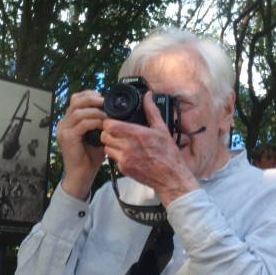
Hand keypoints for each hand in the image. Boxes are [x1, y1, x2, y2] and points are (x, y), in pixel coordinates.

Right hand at [56, 90, 106, 199]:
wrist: (81, 176)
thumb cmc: (90, 158)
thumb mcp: (96, 136)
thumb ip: (99, 123)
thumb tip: (113, 111)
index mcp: (68, 121)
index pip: (76, 99)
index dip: (90, 95)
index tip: (103, 99)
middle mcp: (63, 123)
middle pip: (76, 100)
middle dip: (93, 99)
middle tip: (106, 103)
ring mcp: (63, 130)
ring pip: (79, 111)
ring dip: (95, 111)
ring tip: (107, 116)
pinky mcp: (67, 137)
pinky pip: (82, 123)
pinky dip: (94, 122)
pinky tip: (102, 125)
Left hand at [101, 91, 198, 205]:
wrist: (170, 178)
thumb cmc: (168, 155)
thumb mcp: (162, 130)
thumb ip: (152, 111)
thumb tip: (148, 96)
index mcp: (137, 134)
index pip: (110, 125)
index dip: (109, 122)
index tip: (113, 121)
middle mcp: (128, 147)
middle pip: (104, 136)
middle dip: (108, 132)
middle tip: (115, 131)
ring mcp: (125, 159)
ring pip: (106, 147)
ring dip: (110, 144)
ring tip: (119, 142)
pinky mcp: (124, 169)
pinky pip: (113, 159)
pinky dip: (116, 155)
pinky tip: (126, 153)